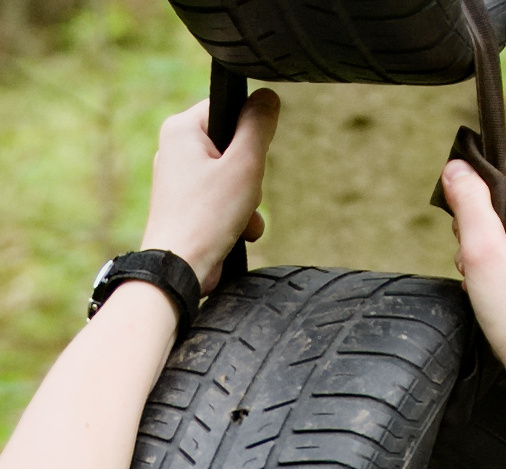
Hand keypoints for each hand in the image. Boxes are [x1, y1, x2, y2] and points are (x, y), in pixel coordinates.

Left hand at [141, 91, 279, 292]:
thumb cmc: (207, 217)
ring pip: (230, 179)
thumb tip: (267, 97)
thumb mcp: (244, 165)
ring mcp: (177, 180)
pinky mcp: (184, 207)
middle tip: (244, 194)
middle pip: (232, 149)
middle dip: (249, 178)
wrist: (178, 269)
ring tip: (239, 220)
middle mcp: (174, 149)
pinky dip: (234, 218)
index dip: (250, 135)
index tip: (252, 160)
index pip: (228, 110)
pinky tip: (235, 234)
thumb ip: (258, 127)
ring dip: (246, 202)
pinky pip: (220, 202)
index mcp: (181, 129)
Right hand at [442, 157, 505, 398]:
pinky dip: (495, 267)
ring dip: (482, 249)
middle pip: (504, 201)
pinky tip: (489, 292)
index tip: (457, 210)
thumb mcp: (482, 250)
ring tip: (478, 279)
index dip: (477, 182)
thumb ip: (468, 202)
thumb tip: (456, 166)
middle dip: (476, 223)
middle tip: (469, 256)